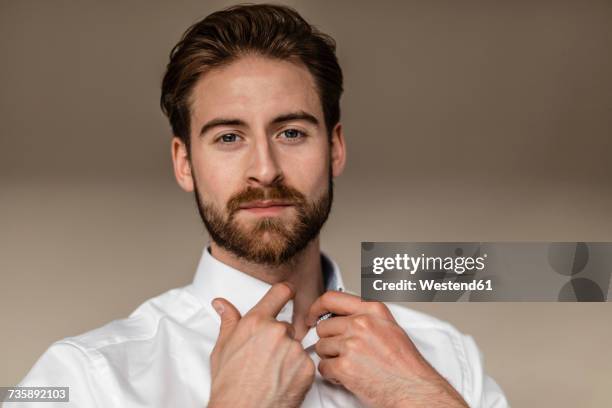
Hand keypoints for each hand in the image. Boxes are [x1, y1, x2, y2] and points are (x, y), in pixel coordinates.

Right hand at [208, 282, 314, 407]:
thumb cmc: (229, 385)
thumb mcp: (222, 348)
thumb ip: (228, 321)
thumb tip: (222, 305)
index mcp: (256, 322)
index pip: (280, 293)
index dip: (286, 291)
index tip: (289, 291)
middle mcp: (277, 332)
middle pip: (286, 326)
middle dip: (278, 339)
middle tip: (264, 358)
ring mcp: (293, 349)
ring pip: (295, 345)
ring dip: (288, 355)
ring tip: (271, 372)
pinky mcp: (306, 367)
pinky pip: (305, 362)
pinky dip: (297, 371)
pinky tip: (281, 380)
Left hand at [306, 291, 467, 407]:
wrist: (415, 389)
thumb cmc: (405, 363)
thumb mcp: (388, 326)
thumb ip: (365, 316)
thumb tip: (338, 317)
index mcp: (372, 310)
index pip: (331, 299)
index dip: (316, 308)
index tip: (312, 317)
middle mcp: (361, 323)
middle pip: (323, 327)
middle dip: (329, 342)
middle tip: (343, 353)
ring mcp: (352, 344)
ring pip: (321, 348)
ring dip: (331, 359)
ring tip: (350, 365)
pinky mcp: (345, 366)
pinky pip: (323, 368)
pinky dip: (332, 375)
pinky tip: (348, 376)